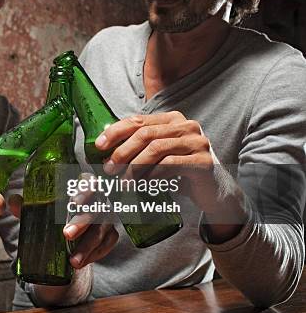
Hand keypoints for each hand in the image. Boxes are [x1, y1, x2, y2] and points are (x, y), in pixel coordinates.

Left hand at [9, 173, 118, 269]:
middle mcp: (98, 199)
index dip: (84, 191)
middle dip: (82, 222)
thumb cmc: (54, 211)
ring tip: (73, 261)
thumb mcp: (39, 207)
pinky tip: (80, 263)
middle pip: (96, 207)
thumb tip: (13, 202)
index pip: (89, 182)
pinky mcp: (110, 234)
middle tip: (67, 235)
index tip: (73, 202)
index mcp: (82, 185)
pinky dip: (94, 255)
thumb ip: (27, 205)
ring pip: (102, 230)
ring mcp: (107, 217)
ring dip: (88, 246)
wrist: (68, 231)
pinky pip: (107, 244)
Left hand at [97, 112, 215, 207]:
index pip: (138, 120)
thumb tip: (105, 153)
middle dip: (122, 152)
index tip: (99, 146)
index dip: (116, 132)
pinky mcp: (203, 161)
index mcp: (172, 120)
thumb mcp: (157, 157)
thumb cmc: (180, 173)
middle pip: (145, 134)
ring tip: (124, 182)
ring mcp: (197, 142)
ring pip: (156, 149)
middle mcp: (186, 126)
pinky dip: (153, 174)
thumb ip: (138, 148)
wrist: (213, 193)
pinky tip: (144, 184)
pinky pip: (170, 164)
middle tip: (109, 168)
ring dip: (135, 167)